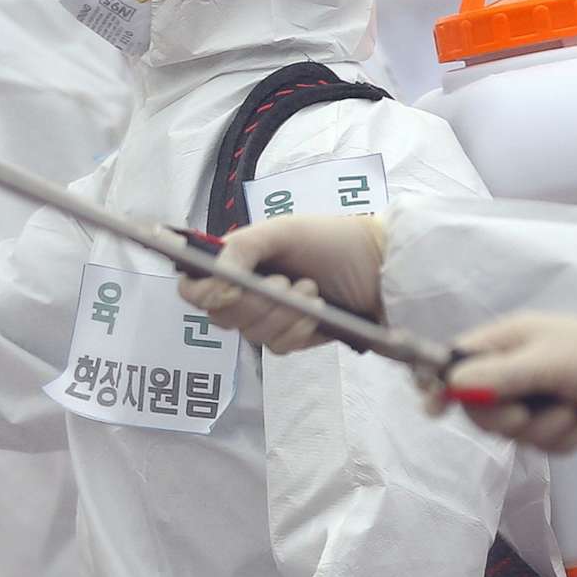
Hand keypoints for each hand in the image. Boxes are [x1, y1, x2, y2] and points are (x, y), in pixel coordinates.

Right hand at [175, 214, 388, 352]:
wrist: (381, 264)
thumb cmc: (332, 240)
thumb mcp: (283, 230)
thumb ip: (243, 247)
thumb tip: (216, 275)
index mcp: (237, 263)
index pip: (194, 288)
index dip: (202, 294)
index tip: (229, 290)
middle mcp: (246, 293)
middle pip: (221, 317)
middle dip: (254, 303)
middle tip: (284, 282)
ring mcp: (269, 318)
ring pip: (251, 334)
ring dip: (281, 314)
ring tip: (310, 290)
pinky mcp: (294, 338)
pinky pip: (279, 346)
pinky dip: (297, 330)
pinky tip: (317, 310)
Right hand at [427, 311, 576, 454]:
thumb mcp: (546, 363)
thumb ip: (498, 376)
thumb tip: (450, 386)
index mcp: (508, 341)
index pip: (458, 362)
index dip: (443, 385)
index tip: (434, 411)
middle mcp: (518, 366)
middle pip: (482, 407)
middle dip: (507, 419)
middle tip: (528, 414)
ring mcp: (540, 393)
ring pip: (515, 431)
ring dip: (545, 430)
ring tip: (575, 415)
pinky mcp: (561, 418)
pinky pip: (544, 443)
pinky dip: (565, 439)